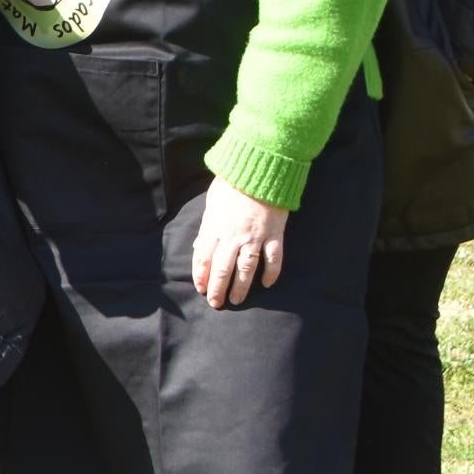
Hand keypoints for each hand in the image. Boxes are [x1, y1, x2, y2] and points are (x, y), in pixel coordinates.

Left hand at [191, 180, 289, 307]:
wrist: (261, 170)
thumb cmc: (232, 184)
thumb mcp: (211, 203)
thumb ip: (205, 227)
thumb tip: (198, 246)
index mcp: (214, 227)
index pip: (203, 258)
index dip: (201, 276)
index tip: (200, 288)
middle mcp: (233, 236)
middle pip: (223, 269)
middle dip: (218, 289)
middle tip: (216, 303)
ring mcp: (255, 237)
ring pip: (246, 270)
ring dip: (241, 287)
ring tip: (237, 300)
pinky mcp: (274, 235)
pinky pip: (273, 260)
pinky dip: (271, 274)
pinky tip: (268, 284)